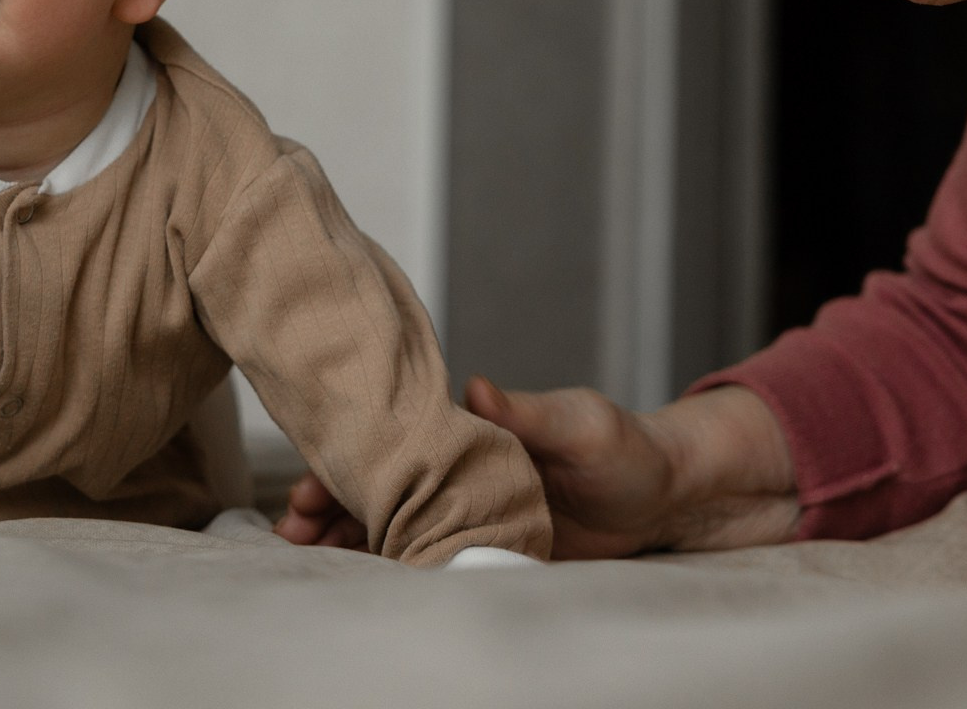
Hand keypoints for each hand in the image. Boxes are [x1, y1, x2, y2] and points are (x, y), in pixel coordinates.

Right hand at [277, 376, 800, 558]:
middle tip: (295, 525)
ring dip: (351, 537)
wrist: (671, 502)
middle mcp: (465, 474)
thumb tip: (473, 388)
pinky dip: (391, 567)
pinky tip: (360, 578)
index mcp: (475, 435)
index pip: (399, 445)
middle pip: (385, 486)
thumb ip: (526, 412)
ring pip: (396, 526)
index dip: (353, 461)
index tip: (316, 482)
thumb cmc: (629, 448)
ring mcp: (473, 516)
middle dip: (334, 502)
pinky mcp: (489, 553)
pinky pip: (429, 562)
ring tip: (310, 551)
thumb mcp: (581, 423)